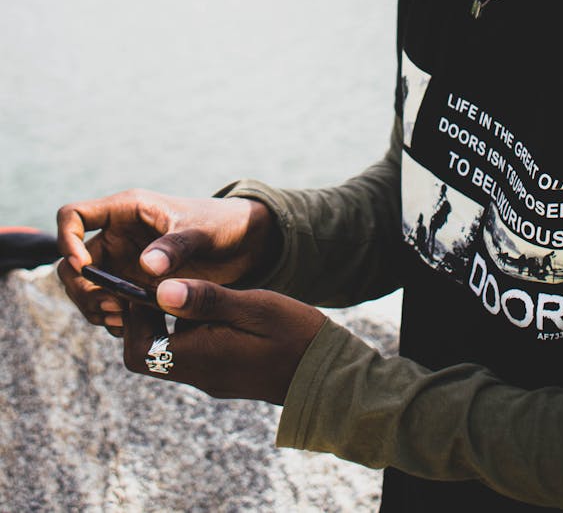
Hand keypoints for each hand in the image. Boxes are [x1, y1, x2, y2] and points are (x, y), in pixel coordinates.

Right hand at [57, 189, 279, 334]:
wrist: (241, 244)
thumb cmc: (220, 224)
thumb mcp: (201, 232)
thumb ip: (176, 246)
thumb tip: (145, 266)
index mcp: (125, 210)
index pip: (73, 215)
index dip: (67, 240)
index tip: (84, 267)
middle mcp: (117, 236)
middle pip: (72, 263)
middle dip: (82, 288)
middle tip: (111, 308)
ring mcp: (122, 263)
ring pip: (85, 289)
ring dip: (94, 308)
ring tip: (122, 321)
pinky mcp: (133, 286)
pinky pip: (107, 305)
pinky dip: (110, 319)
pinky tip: (130, 327)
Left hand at [124, 280, 324, 405]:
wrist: (328, 376)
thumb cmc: (294, 335)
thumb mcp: (252, 307)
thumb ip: (206, 300)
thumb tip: (161, 290)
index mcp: (200, 358)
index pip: (138, 349)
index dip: (133, 317)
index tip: (147, 285)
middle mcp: (199, 374)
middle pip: (149, 353)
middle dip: (147, 318)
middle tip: (163, 285)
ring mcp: (213, 377)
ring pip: (171, 351)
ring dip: (172, 321)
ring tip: (191, 289)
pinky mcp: (226, 374)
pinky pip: (193, 353)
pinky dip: (192, 330)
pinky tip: (216, 306)